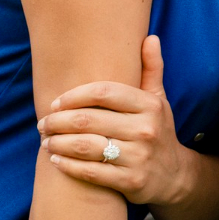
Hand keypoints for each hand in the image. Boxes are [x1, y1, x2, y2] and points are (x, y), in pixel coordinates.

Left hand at [39, 35, 188, 206]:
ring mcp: (139, 156)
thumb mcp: (160, 101)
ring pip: (85, 146)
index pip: (104, 92)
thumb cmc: (158, 131)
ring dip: (57, 143)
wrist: (175, 177)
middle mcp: (146, 129)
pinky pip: (89, 171)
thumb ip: (152, 69)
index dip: (73, 96)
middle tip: (43, 124)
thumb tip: (150, 38)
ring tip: (46, 142)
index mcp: (151, 105)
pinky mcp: (131, 181)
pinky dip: (66, 165)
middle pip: (88, 120)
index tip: (56, 103)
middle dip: (57, 122)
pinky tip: (55, 161)